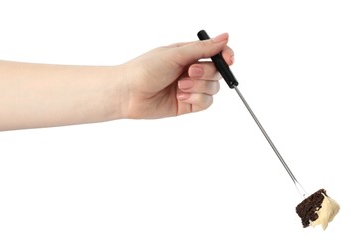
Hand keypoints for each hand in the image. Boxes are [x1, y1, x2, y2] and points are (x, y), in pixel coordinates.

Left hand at [119, 33, 233, 118]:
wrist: (128, 92)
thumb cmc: (145, 69)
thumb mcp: (176, 54)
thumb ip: (202, 48)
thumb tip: (225, 37)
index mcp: (189, 54)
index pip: (216, 54)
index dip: (225, 56)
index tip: (228, 60)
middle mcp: (191, 71)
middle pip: (217, 72)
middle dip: (206, 73)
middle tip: (190, 72)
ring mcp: (190, 88)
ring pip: (213, 89)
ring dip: (199, 87)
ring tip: (180, 86)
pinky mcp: (187, 104)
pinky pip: (205, 103)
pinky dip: (196, 99)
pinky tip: (180, 96)